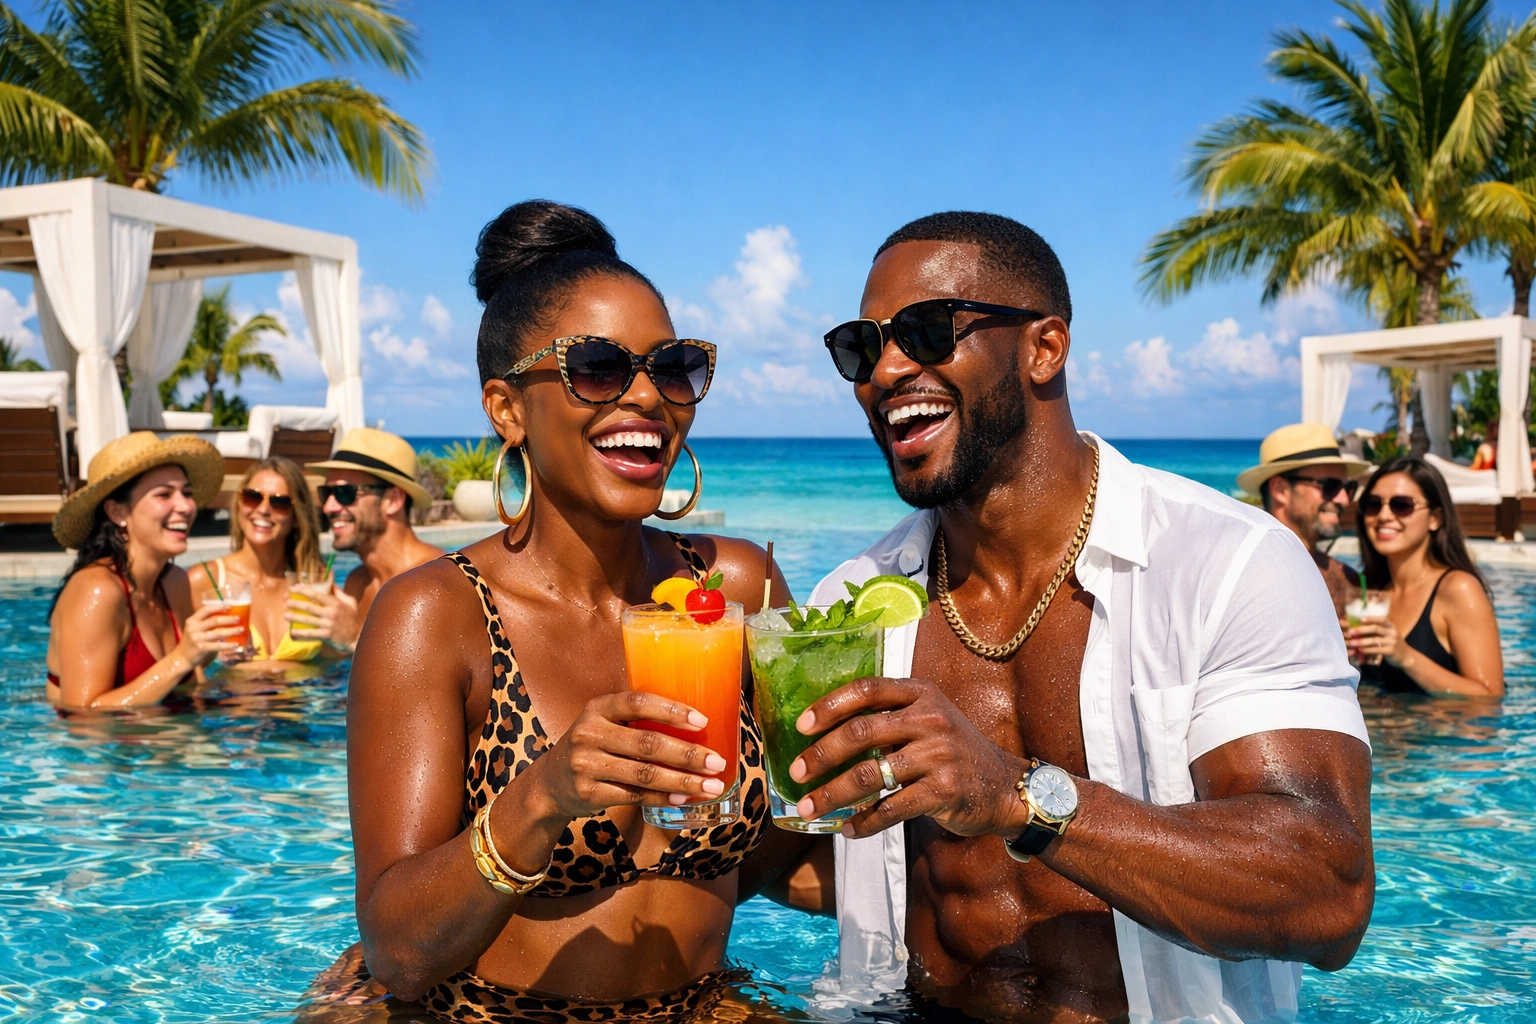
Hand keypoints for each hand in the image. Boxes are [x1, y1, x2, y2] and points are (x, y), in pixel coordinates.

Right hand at [180, 603, 244, 663]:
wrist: (181, 657)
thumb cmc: (192, 641)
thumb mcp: (195, 629)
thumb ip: (206, 622)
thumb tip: (226, 616)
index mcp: (192, 620)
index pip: (205, 610)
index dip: (218, 607)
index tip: (230, 606)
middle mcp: (194, 628)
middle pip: (214, 620)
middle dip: (228, 619)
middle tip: (239, 618)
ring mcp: (197, 638)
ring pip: (218, 633)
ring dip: (231, 631)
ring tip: (241, 629)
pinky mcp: (201, 648)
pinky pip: (218, 645)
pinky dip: (228, 645)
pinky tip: (236, 644)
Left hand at [288, 583, 361, 650]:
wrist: (358, 637)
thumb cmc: (353, 618)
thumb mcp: (350, 602)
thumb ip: (339, 592)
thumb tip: (330, 582)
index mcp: (336, 603)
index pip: (317, 595)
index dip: (304, 591)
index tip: (294, 588)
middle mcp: (331, 613)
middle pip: (309, 607)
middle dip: (296, 603)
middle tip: (286, 601)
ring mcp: (328, 625)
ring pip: (307, 620)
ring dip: (295, 617)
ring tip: (285, 615)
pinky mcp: (326, 635)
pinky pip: (310, 634)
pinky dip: (301, 633)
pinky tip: (293, 632)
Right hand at [525, 691, 731, 820]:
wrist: (549, 784)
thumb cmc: (594, 747)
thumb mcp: (605, 724)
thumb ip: (638, 722)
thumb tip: (698, 728)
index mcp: (598, 708)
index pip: (638, 702)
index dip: (671, 710)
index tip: (702, 721)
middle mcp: (589, 733)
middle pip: (648, 742)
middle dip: (688, 754)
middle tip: (717, 762)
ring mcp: (586, 764)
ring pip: (645, 773)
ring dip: (683, 781)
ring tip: (710, 786)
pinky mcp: (589, 792)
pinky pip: (634, 795)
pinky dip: (662, 797)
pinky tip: (683, 798)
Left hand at [788, 677, 1025, 839]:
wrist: (1006, 787)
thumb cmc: (955, 752)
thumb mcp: (930, 719)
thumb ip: (891, 718)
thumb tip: (827, 734)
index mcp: (921, 694)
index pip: (867, 689)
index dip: (830, 706)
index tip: (801, 726)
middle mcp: (930, 719)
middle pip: (861, 732)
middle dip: (821, 755)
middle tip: (796, 772)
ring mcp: (938, 755)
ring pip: (870, 774)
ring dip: (833, 794)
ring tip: (810, 808)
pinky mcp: (943, 791)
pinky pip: (891, 808)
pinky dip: (864, 822)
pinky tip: (849, 829)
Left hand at [1347, 616, 1401, 665]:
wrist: (1406, 656)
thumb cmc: (1392, 643)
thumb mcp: (1389, 634)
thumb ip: (1379, 630)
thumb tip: (1359, 627)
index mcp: (1392, 626)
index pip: (1382, 619)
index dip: (1371, 618)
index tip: (1360, 619)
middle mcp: (1393, 632)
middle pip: (1375, 628)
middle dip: (1361, 630)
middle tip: (1350, 632)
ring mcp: (1393, 642)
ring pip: (1374, 640)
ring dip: (1361, 642)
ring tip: (1351, 643)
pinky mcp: (1391, 651)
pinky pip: (1376, 649)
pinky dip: (1367, 650)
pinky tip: (1359, 650)